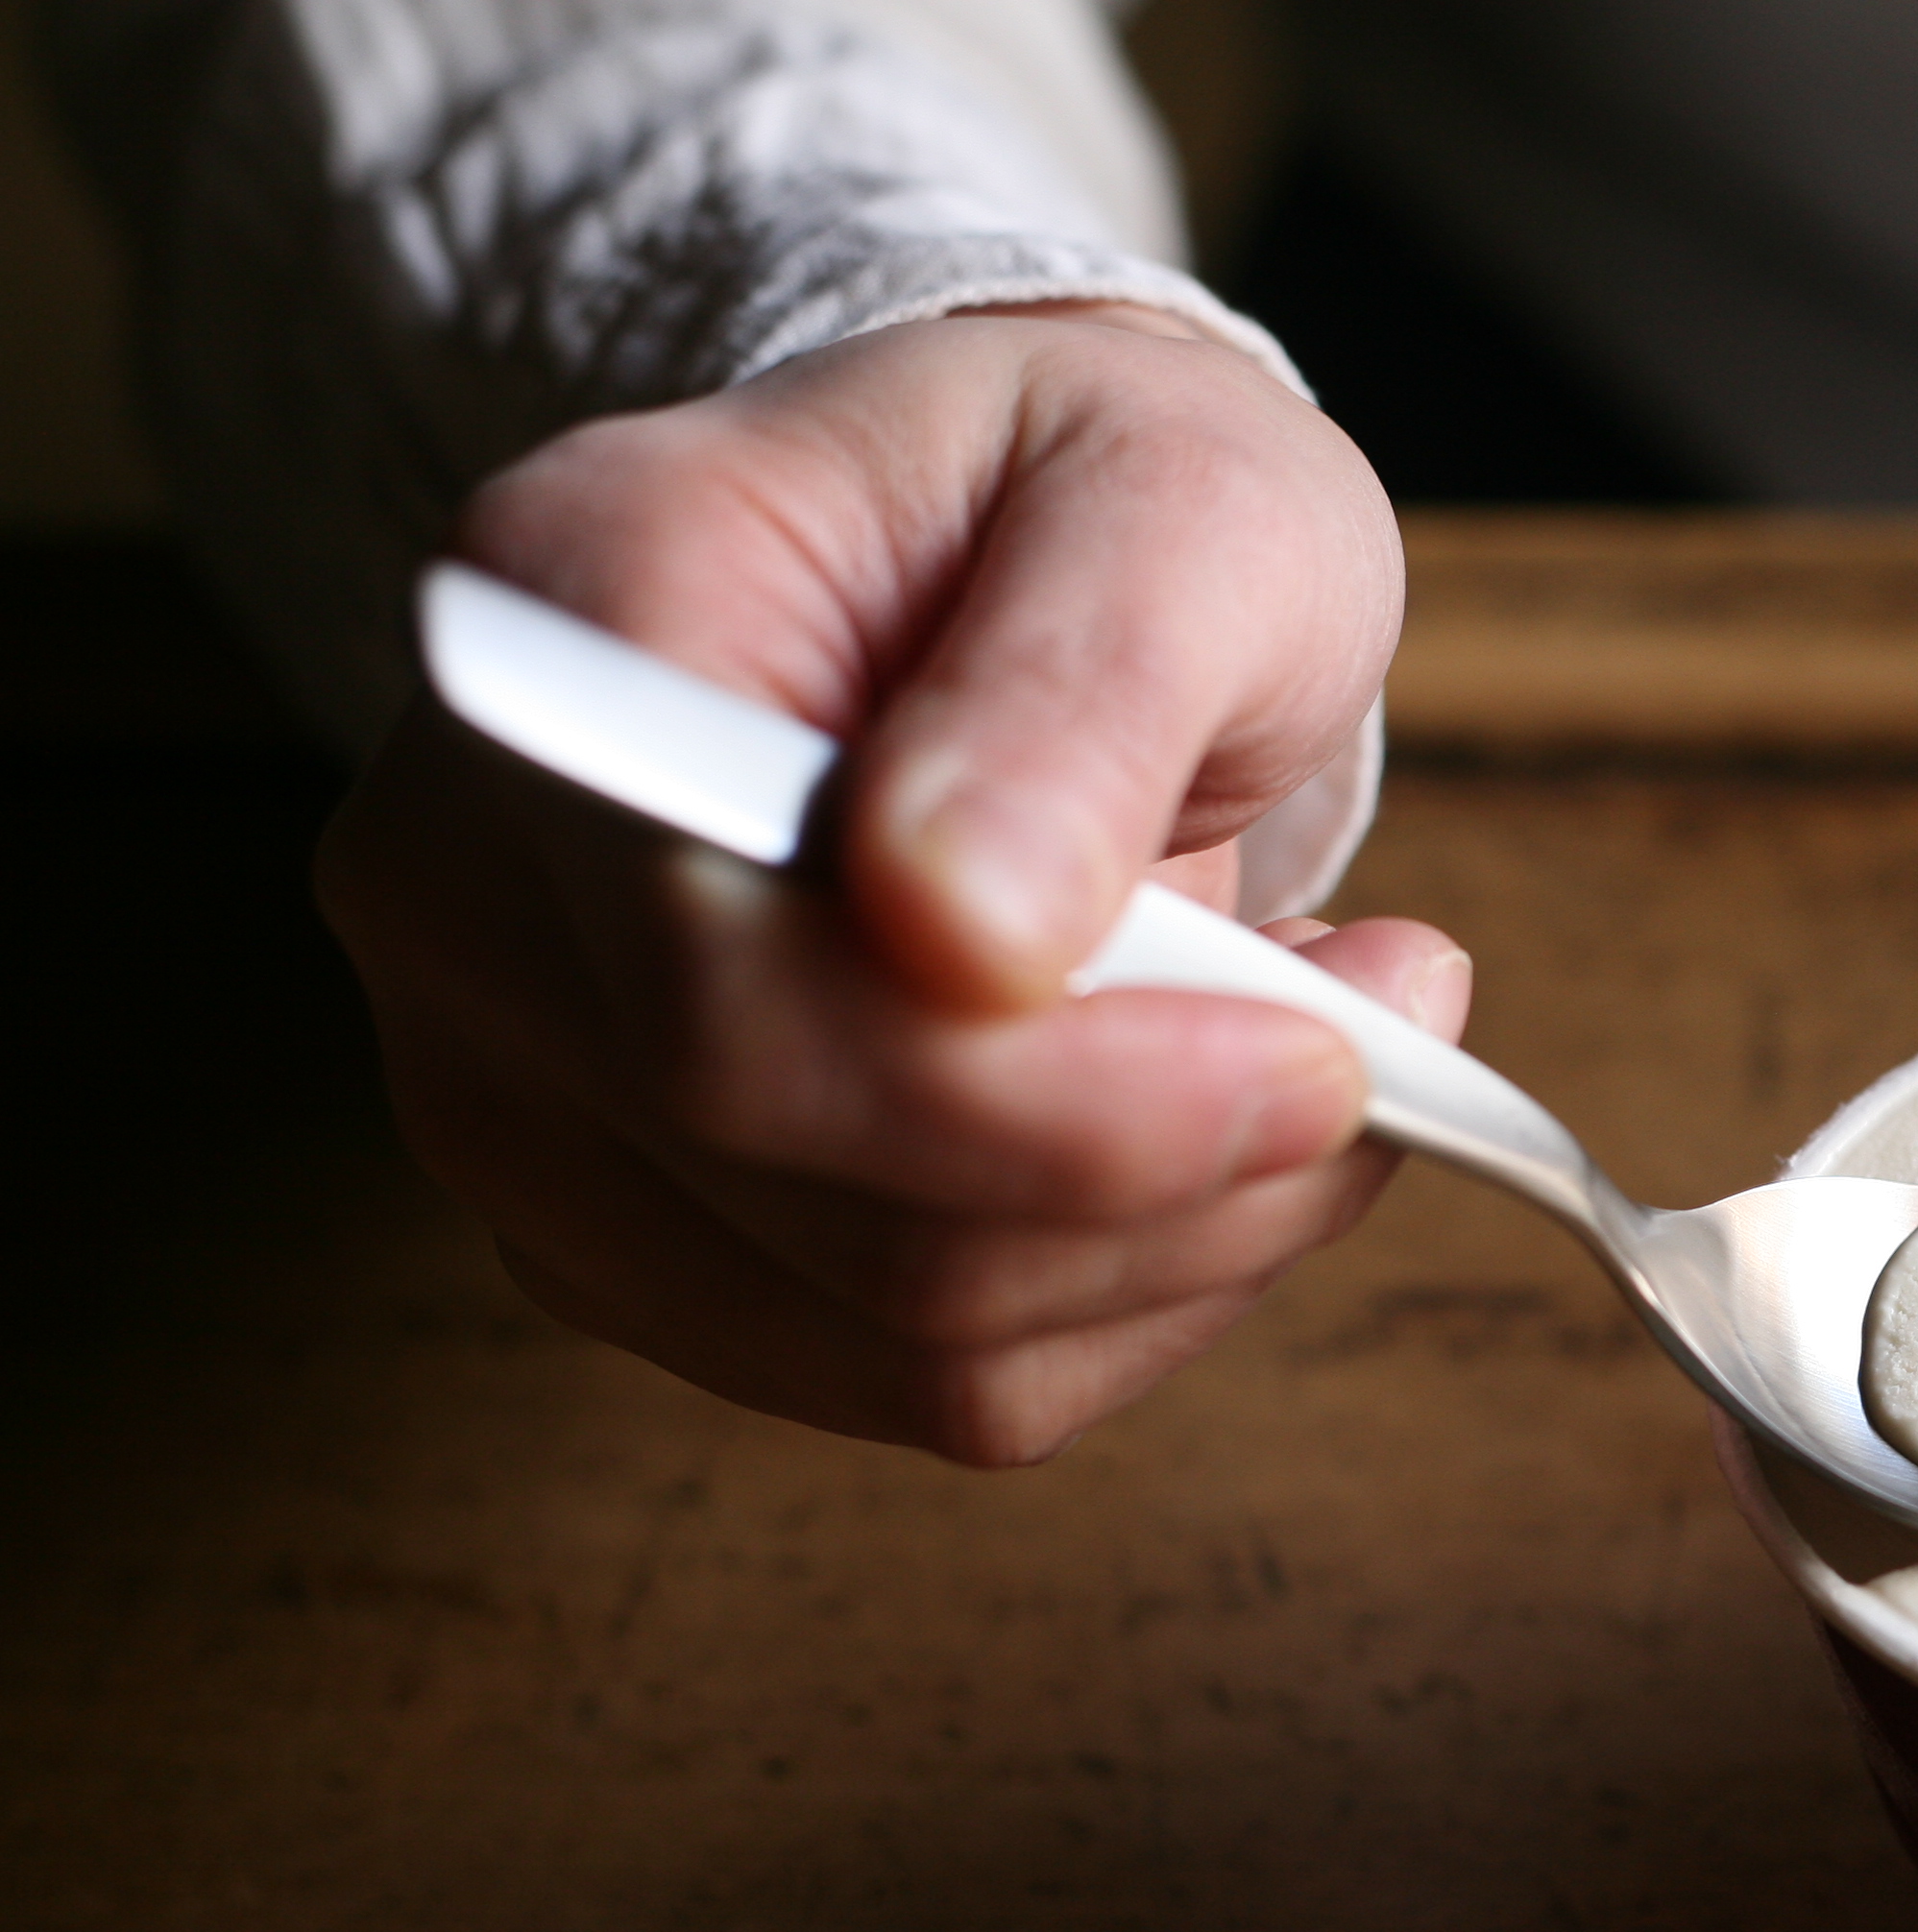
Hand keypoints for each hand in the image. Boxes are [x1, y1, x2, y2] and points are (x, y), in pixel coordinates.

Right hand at [318, 304, 1450, 1461]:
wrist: (1023, 571)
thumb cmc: (1090, 503)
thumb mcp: (1172, 501)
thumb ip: (1076, 692)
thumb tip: (956, 921)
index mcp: (561, 628)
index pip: (723, 979)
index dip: (1039, 1091)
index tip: (1326, 1049)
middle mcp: (469, 880)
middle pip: (796, 1181)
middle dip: (1161, 1164)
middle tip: (1389, 1027)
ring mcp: (522, 1089)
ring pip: (887, 1330)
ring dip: (1186, 1234)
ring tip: (1327, 1040)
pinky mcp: (641, 1245)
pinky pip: (920, 1386)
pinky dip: (1135, 1293)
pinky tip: (1216, 1131)